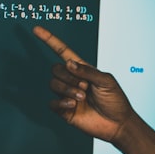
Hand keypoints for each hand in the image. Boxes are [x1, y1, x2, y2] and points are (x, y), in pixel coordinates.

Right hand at [34, 25, 135, 143]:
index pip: (62, 51)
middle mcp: (72, 80)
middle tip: (85, 87)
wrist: (118, 124)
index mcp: (82, 69)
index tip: (36, 29)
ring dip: (67, 89)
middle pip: (55, 69)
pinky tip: (73, 106)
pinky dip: (61, 103)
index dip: (49, 40)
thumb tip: (68, 63)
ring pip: (53, 84)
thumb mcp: (106, 81)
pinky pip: (52, 102)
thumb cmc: (115, 100)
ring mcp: (67, 95)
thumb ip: (87, 71)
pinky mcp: (64, 110)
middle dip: (69, 77)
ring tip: (83, 98)